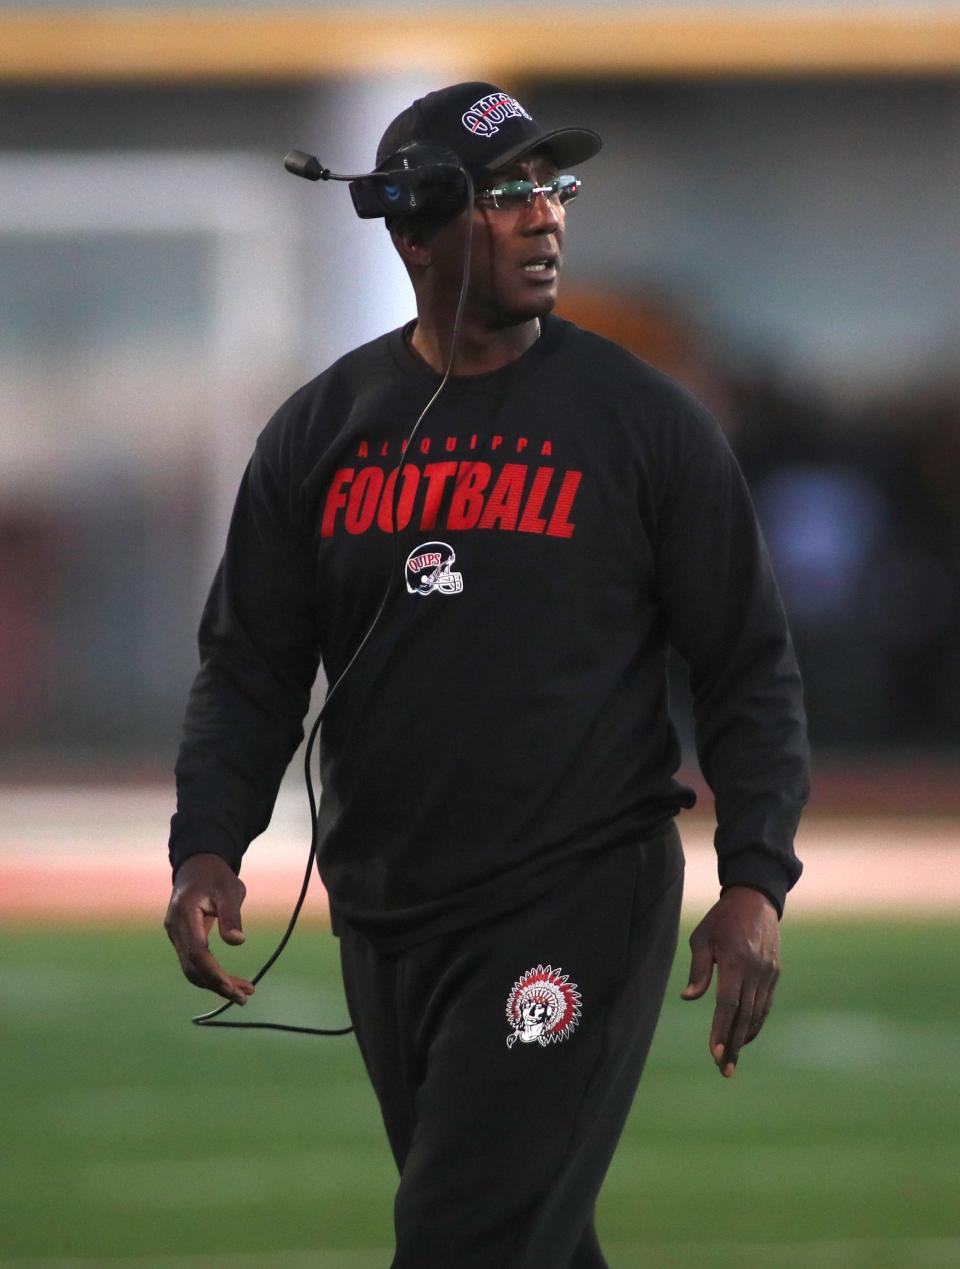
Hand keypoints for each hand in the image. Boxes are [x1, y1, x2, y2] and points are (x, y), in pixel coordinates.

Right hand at [164, 853, 254, 1005]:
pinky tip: (230, 981)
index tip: (232, 987)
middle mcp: (175, 928)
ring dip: (216, 984)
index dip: (213, 972)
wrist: (197, 867)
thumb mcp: (230, 889)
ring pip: (192, 969)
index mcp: (185, 913)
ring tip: (244, 993)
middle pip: (193, 967)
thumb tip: (238, 942)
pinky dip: (211, 974)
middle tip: (244, 997)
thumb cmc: (216, 876)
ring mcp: (175, 935)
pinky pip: (193, 963)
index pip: (196, 952)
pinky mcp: (181, 939)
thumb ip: (232, 914)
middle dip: (217, 985)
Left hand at [680, 886, 779, 1077]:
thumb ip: (698, 970)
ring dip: (745, 1038)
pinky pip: (765, 1004)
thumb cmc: (722, 919)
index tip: (715, 1052)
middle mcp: (756, 971)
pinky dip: (755, 1022)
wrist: (756, 899)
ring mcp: (768, 974)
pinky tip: (745, 1036)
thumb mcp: (702, 938)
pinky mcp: (774, 974)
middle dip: (733, 1044)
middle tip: (724, 1070)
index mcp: (737, 962)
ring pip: (757, 1014)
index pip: (728, 1004)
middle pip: (744, 1016)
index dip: (721, 1030)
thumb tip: (689, 998)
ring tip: (731, 1059)